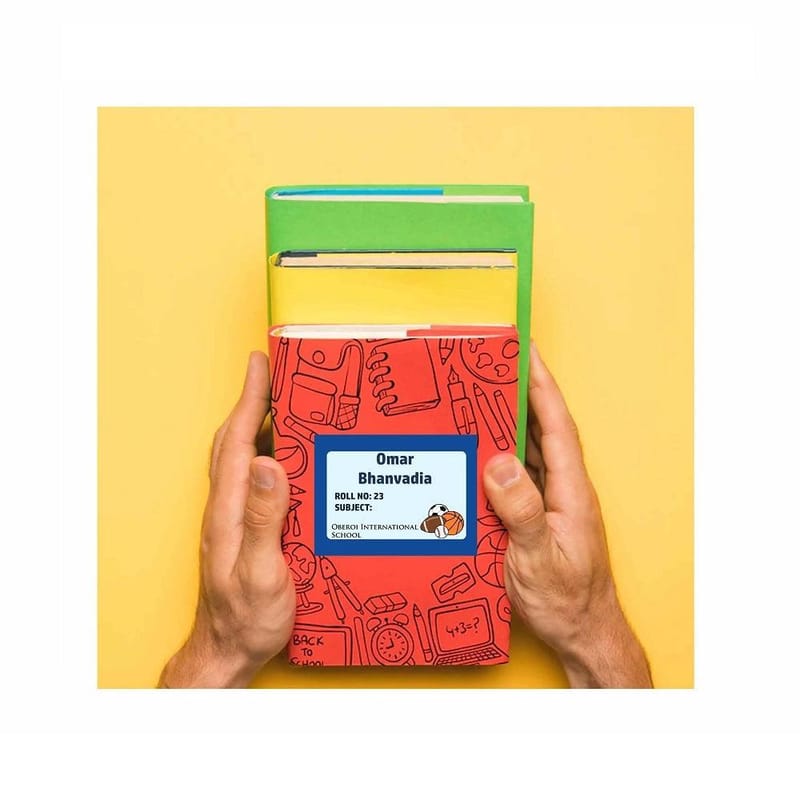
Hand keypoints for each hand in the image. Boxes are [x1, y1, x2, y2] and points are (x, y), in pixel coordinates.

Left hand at [159, 352, 294, 687]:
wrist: (227, 650)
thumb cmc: (246, 618)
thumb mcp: (263, 571)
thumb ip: (264, 517)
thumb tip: (268, 462)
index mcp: (229, 510)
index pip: (237, 441)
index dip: (249, 399)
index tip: (260, 364)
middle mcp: (226, 508)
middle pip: (233, 441)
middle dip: (250, 401)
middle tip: (272, 374)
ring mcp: (230, 518)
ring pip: (240, 458)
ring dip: (256, 424)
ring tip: (282, 404)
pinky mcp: (240, 528)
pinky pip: (250, 478)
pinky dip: (264, 452)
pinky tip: (284, 457)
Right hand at [483, 344, 651, 687]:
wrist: (582, 632)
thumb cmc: (565, 601)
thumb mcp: (537, 559)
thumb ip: (522, 511)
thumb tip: (500, 463)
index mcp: (570, 492)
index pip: (556, 426)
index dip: (542, 386)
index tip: (526, 352)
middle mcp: (564, 489)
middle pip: (544, 429)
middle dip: (522, 391)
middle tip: (495, 363)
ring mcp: (553, 502)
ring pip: (531, 449)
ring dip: (510, 420)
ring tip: (482, 394)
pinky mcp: (540, 515)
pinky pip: (520, 473)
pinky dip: (502, 453)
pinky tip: (483, 448)